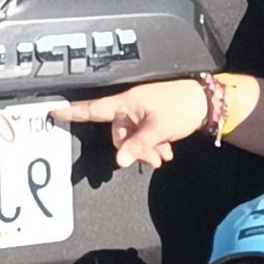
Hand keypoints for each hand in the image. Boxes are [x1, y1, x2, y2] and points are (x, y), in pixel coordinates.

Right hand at [52, 79, 213, 168]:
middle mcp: (130, 106)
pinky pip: (143, 135)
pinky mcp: (152, 117)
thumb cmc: (182, 107)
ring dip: (145, 150)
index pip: (94, 109)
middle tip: (153, 161)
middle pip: (118, 134)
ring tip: (163, 157)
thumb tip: (120, 161)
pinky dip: (152, 145)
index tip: (55, 112)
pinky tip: (165, 151)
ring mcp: (141, 112)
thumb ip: (137, 146)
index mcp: (126, 103)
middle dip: (133, 150)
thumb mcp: (157, 130)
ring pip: (132, 138)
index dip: (74, 113)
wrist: (208, 102)